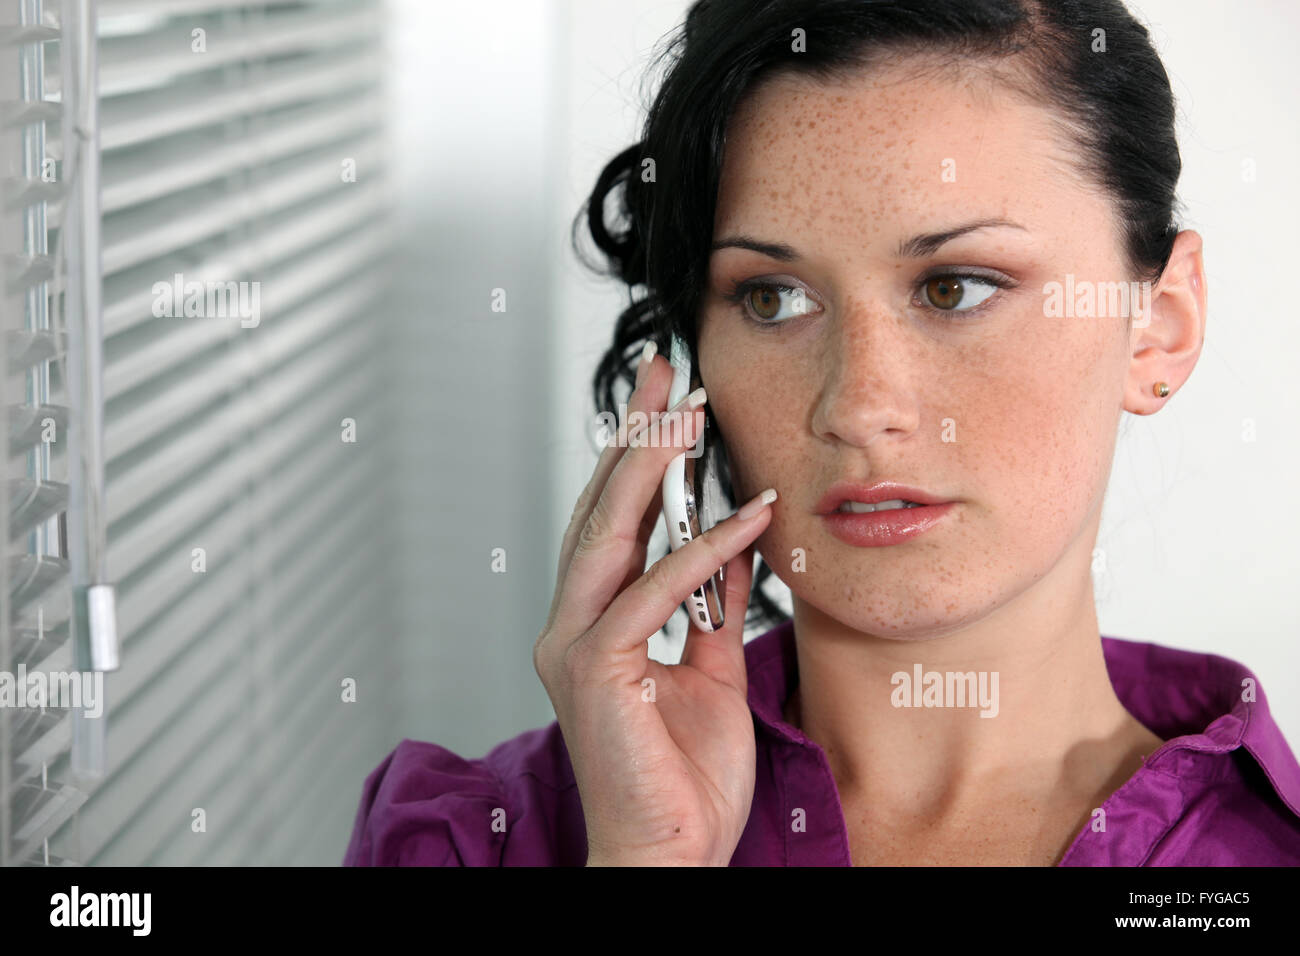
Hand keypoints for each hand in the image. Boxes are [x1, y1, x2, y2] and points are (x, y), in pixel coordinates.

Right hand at [533, 344, 776, 865]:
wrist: (669, 857)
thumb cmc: (685, 780)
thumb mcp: (712, 672)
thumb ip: (713, 606)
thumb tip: (733, 542)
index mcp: (594, 625)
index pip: (615, 524)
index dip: (640, 460)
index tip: (671, 403)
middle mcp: (571, 626)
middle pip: (602, 511)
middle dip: (635, 437)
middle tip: (665, 373)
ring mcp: (575, 646)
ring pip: (611, 536)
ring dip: (653, 470)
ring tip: (688, 412)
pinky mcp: (596, 672)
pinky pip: (653, 595)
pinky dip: (698, 553)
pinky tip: (741, 517)